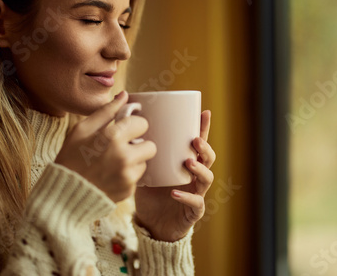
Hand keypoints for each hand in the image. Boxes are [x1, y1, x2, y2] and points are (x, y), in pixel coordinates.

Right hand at [55, 91, 156, 201]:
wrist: (64, 194)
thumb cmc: (71, 158)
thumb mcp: (81, 130)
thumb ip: (106, 111)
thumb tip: (125, 95)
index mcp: (112, 137)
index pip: (142, 123)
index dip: (133, 125)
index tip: (125, 129)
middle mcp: (124, 157)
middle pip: (151, 145)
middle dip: (138, 144)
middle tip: (123, 147)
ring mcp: (128, 176)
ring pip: (144, 162)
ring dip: (134, 161)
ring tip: (114, 163)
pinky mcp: (129, 191)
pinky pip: (137, 178)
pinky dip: (128, 176)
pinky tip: (111, 175)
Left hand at [134, 110, 215, 241]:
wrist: (152, 225)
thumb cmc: (150, 194)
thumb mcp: (146, 169)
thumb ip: (143, 153)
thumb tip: (127, 130)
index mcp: (186, 164)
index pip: (198, 143)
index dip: (203, 128)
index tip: (204, 112)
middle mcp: (195, 177)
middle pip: (208, 158)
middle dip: (204, 148)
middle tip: (195, 140)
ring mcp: (196, 193)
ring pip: (207, 178)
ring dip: (199, 169)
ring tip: (188, 162)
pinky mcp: (193, 211)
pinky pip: (196, 203)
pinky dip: (186, 197)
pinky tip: (174, 192)